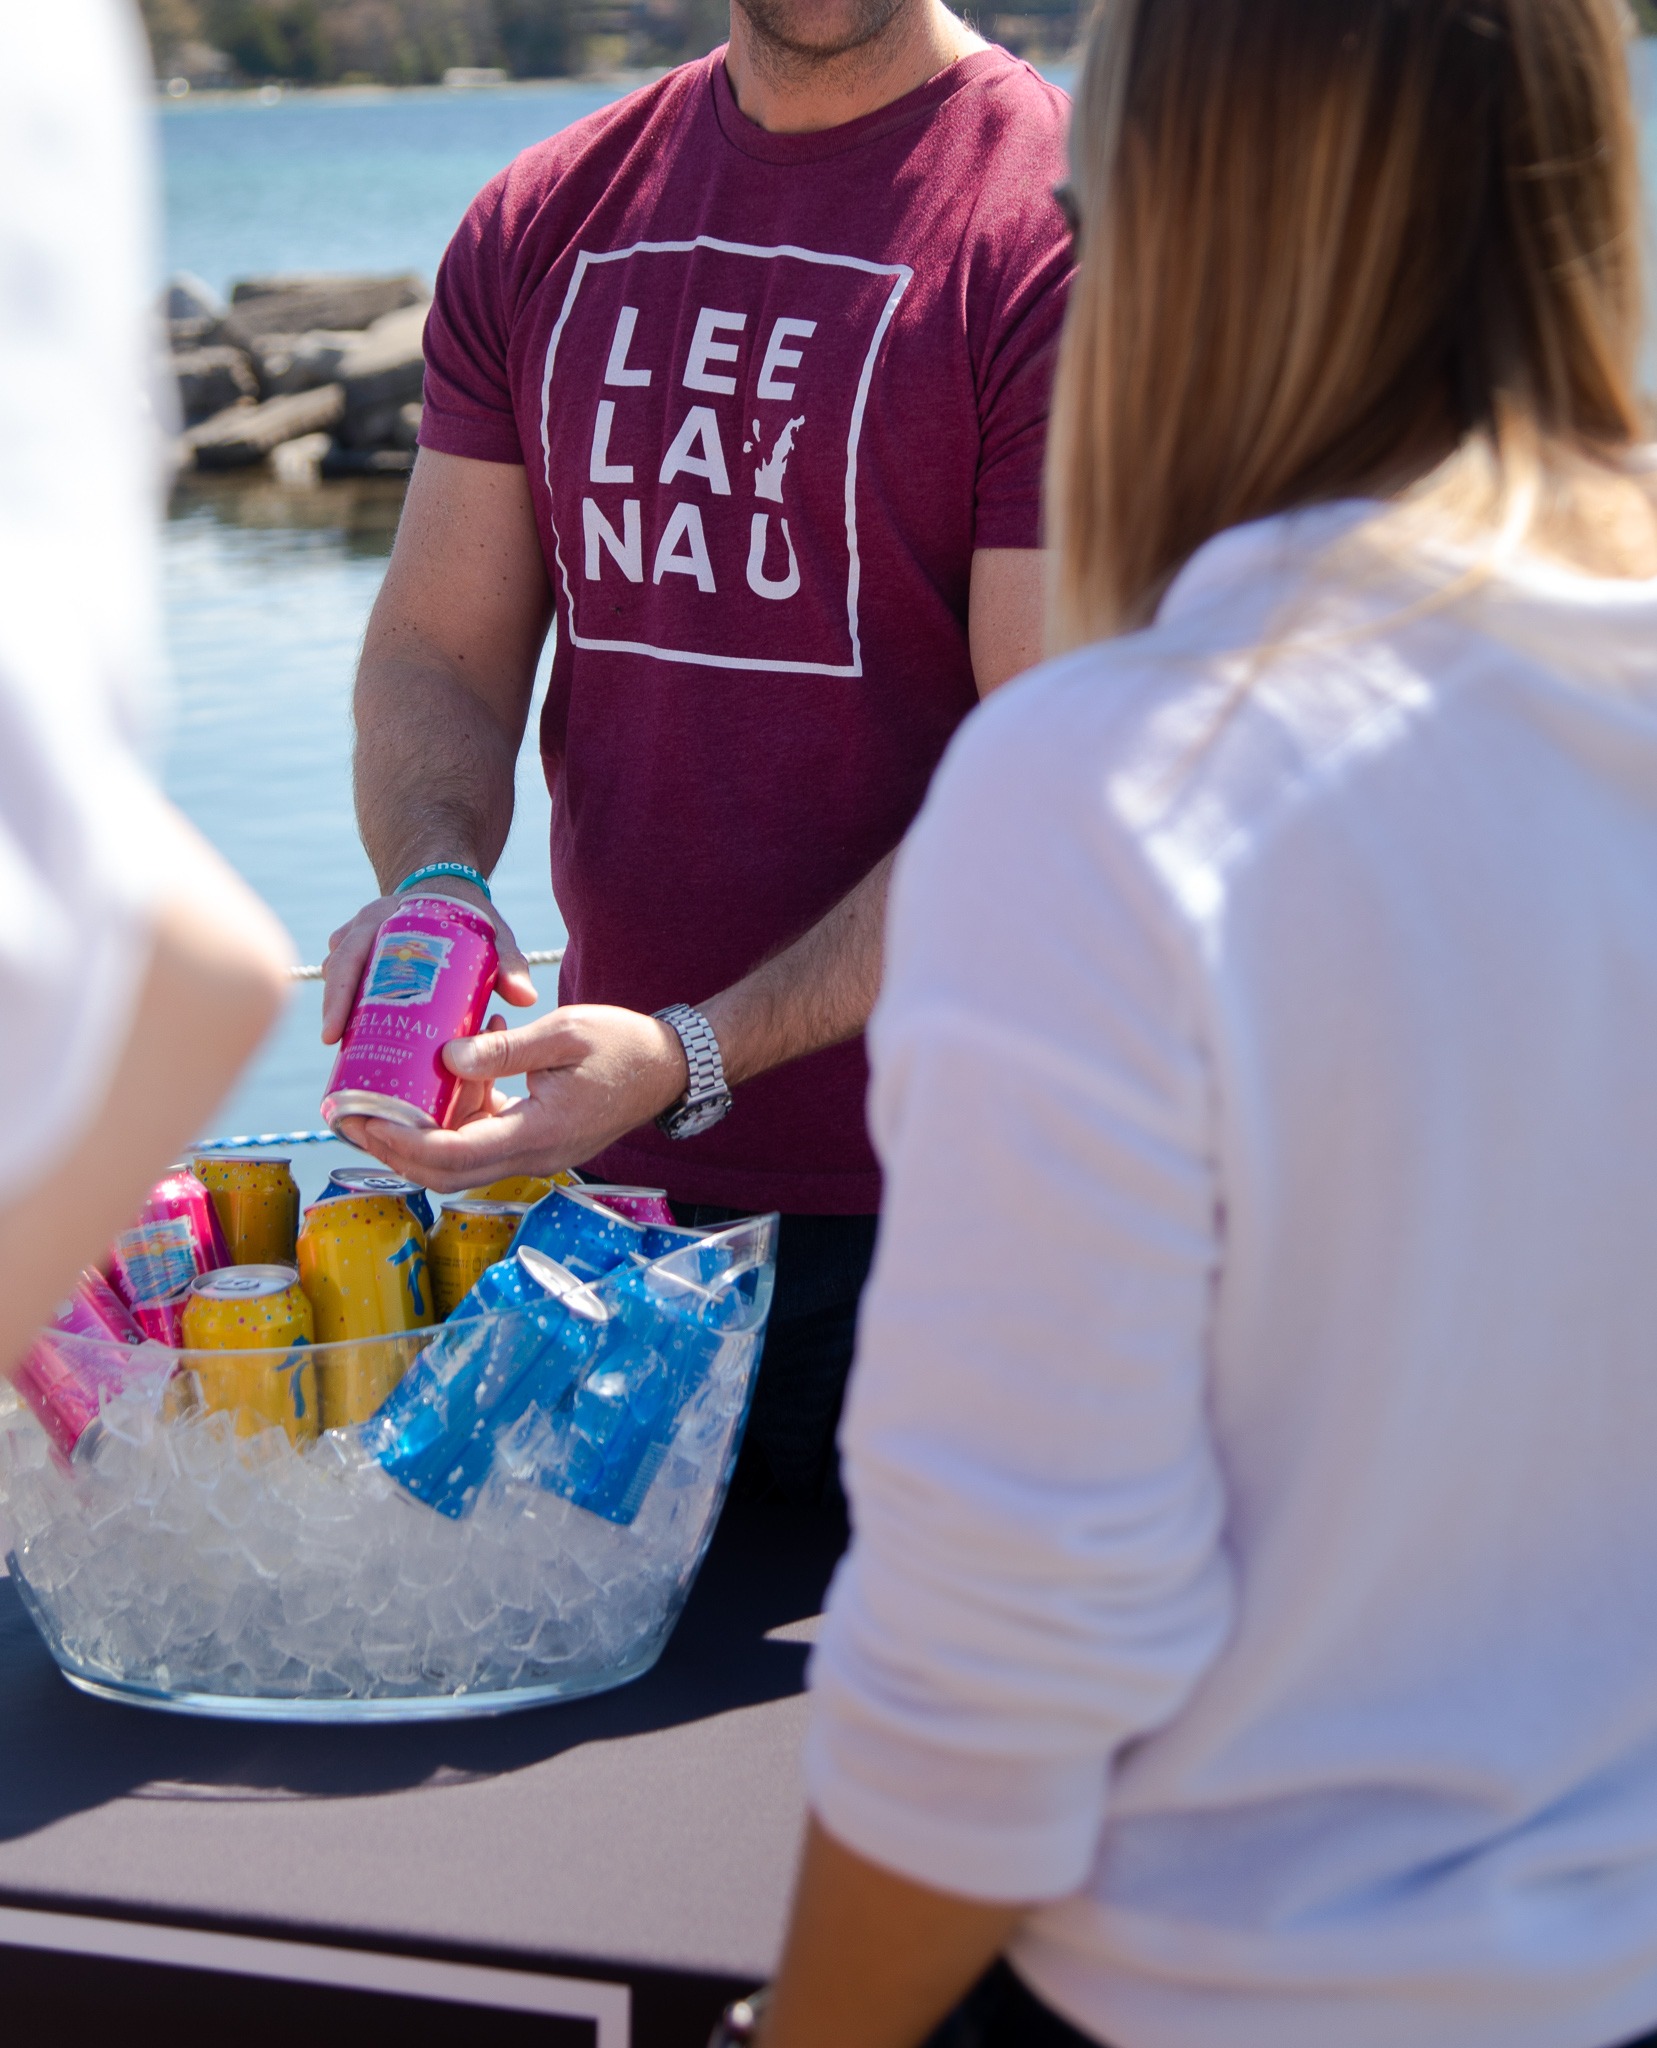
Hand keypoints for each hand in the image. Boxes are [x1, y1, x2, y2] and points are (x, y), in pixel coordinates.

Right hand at [319, 880, 537, 1045]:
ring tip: (345, 1046)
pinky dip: (344, 1003)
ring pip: (337, 974)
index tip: (334, 1031)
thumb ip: (509, 962)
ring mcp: (358, 936)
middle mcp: (365, 925)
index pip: (352, 954)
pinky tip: (353, 1035)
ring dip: (337, 1008)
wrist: (448, 888)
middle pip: (338, 969)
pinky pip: (343, 977)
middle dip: (333, 1009)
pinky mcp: (360, 951)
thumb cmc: (470, 915)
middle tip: (334, 1043)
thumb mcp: (491, 933)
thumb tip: (526, 999)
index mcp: (388, 917)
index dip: (340, 994)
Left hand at [343, 1004, 690, 1192]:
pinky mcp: (538, 1142)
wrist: (670, 1067)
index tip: (362, 1117)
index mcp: (540, 1132)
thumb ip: (503, 1050)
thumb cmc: (623, 1044)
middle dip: (393, 1151)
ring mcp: (537, 1154)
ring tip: (385, 1100)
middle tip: (352, 1118)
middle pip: (447, 1174)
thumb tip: (444, 1058)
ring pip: (462, 1164)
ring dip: (420, 1138)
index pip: (454, 1155)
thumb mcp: (564, 1033)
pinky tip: (451, 1077)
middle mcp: (535, 1155)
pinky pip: (484, 1142)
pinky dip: (456, 1119)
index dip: (400, 1142)